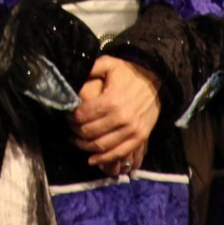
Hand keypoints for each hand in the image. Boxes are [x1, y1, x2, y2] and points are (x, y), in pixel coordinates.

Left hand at [71, 56, 159, 174]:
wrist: (156, 81)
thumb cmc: (129, 73)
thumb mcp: (109, 64)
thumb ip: (91, 68)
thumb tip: (74, 73)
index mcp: (111, 100)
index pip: (83, 116)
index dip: (71, 117)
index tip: (67, 115)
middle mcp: (121, 117)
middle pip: (90, 132)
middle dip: (75, 131)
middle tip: (70, 128)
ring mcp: (132, 130)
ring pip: (101, 145)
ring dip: (85, 146)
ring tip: (76, 141)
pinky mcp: (140, 137)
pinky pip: (119, 153)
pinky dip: (104, 159)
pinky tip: (92, 160)